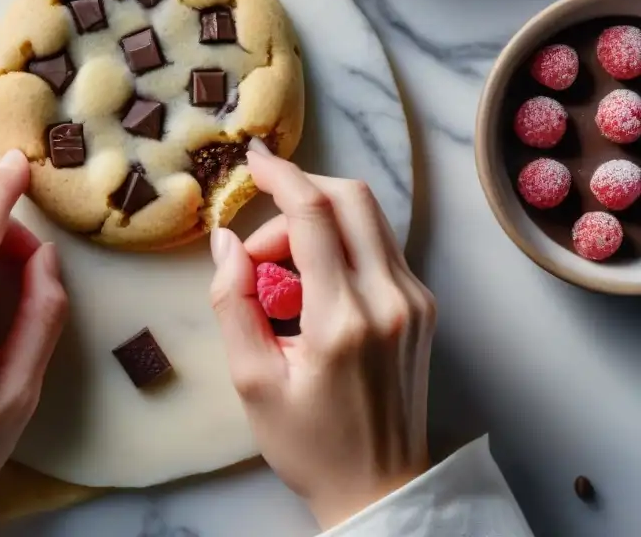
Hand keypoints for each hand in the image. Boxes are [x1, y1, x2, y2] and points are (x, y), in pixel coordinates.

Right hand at [210, 140, 435, 529]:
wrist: (382, 487)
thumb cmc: (309, 444)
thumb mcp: (252, 381)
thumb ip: (232, 304)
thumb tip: (226, 242)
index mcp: (343, 320)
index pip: (313, 216)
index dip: (280, 177)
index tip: (252, 161)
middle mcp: (391, 299)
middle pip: (352, 198)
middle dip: (300, 193)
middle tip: (261, 234)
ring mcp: (415, 300)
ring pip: (368, 217)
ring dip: (319, 220)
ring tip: (282, 271)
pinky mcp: (423, 306)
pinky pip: (378, 245)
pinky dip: (340, 243)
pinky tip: (313, 284)